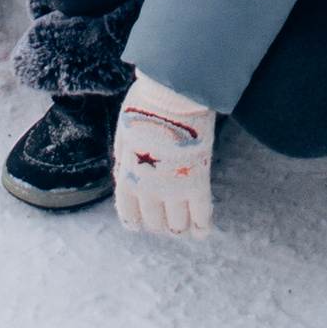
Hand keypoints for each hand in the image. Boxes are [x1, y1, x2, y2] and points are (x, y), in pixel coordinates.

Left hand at [114, 77, 216, 234]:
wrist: (171, 96)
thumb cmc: (146, 107)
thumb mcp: (124, 134)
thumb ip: (123, 159)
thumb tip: (122, 176)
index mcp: (128, 178)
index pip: (128, 215)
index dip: (136, 221)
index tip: (141, 222)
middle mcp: (148, 191)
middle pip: (154, 223)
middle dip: (160, 222)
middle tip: (168, 217)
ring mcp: (174, 189)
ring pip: (178, 224)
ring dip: (181, 227)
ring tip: (187, 226)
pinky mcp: (198, 182)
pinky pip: (201, 214)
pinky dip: (202, 226)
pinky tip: (203, 231)